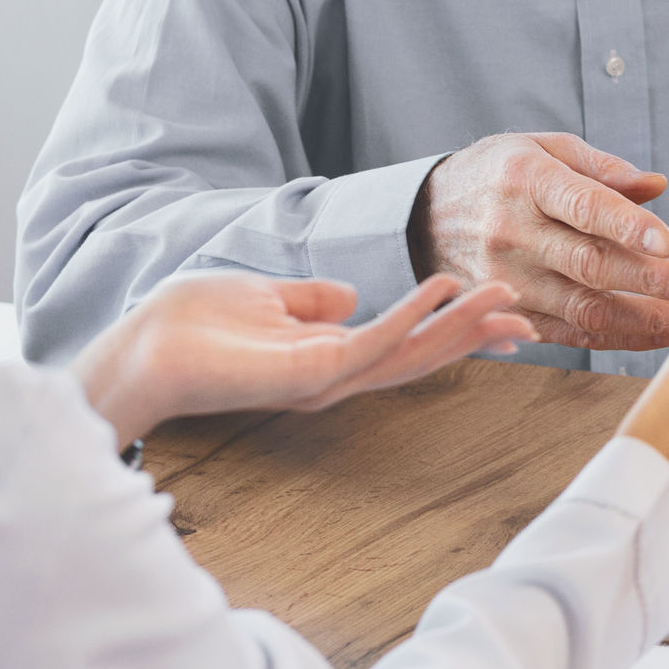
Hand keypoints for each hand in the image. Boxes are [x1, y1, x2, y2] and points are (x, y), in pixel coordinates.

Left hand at [76, 271, 535, 443]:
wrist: (139, 351)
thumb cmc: (188, 327)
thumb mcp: (265, 298)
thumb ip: (310, 299)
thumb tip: (348, 293)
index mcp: (329, 358)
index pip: (407, 345)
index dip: (455, 330)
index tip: (503, 315)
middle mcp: (335, 375)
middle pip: (422, 356)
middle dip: (475, 336)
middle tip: (529, 318)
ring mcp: (324, 378)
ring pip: (409, 352)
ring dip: (460, 326)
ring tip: (505, 301)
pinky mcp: (308, 371)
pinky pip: (372, 342)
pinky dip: (411, 316)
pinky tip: (443, 290)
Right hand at [407, 131, 668, 350]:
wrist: (420, 217)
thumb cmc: (496, 175)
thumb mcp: (541, 148)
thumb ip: (601, 168)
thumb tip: (657, 187)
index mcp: (525, 181)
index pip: (582, 206)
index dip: (627, 225)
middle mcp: (512, 233)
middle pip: (589, 265)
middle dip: (651, 281)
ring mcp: (507, 281)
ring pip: (585, 309)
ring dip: (646, 320)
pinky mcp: (509, 314)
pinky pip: (572, 334)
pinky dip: (619, 337)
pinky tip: (658, 334)